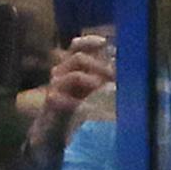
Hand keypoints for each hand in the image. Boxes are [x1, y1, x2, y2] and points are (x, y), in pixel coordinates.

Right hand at [29, 33, 114, 149]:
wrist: (52, 128)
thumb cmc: (75, 104)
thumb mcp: (91, 86)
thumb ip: (102, 74)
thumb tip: (120, 64)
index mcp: (70, 64)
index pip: (77, 45)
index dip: (89, 41)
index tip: (104, 43)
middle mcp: (60, 71)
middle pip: (78, 58)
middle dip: (98, 65)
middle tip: (112, 76)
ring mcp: (54, 86)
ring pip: (73, 75)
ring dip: (91, 80)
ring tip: (101, 88)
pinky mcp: (50, 101)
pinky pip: (61, 95)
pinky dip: (75, 99)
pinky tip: (86, 104)